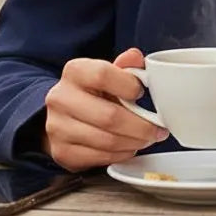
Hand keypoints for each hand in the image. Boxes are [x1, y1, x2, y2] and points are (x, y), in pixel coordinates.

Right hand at [43, 48, 168, 170]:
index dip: (129, 86)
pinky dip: (121, 154)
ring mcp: (57, 127)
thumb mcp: (107, 73)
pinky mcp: (61, 152)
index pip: (103, 75)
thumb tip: (136, 58)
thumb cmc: (92, 92)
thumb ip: (124, 66)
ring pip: (107, 141)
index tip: (142, 93)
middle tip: (157, 130)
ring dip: (134, 142)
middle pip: (109, 116)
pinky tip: (129, 147)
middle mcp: (60, 98)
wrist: (63, 116)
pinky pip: (100, 157)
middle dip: (141, 126)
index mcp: (74, 71)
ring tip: (146, 139)